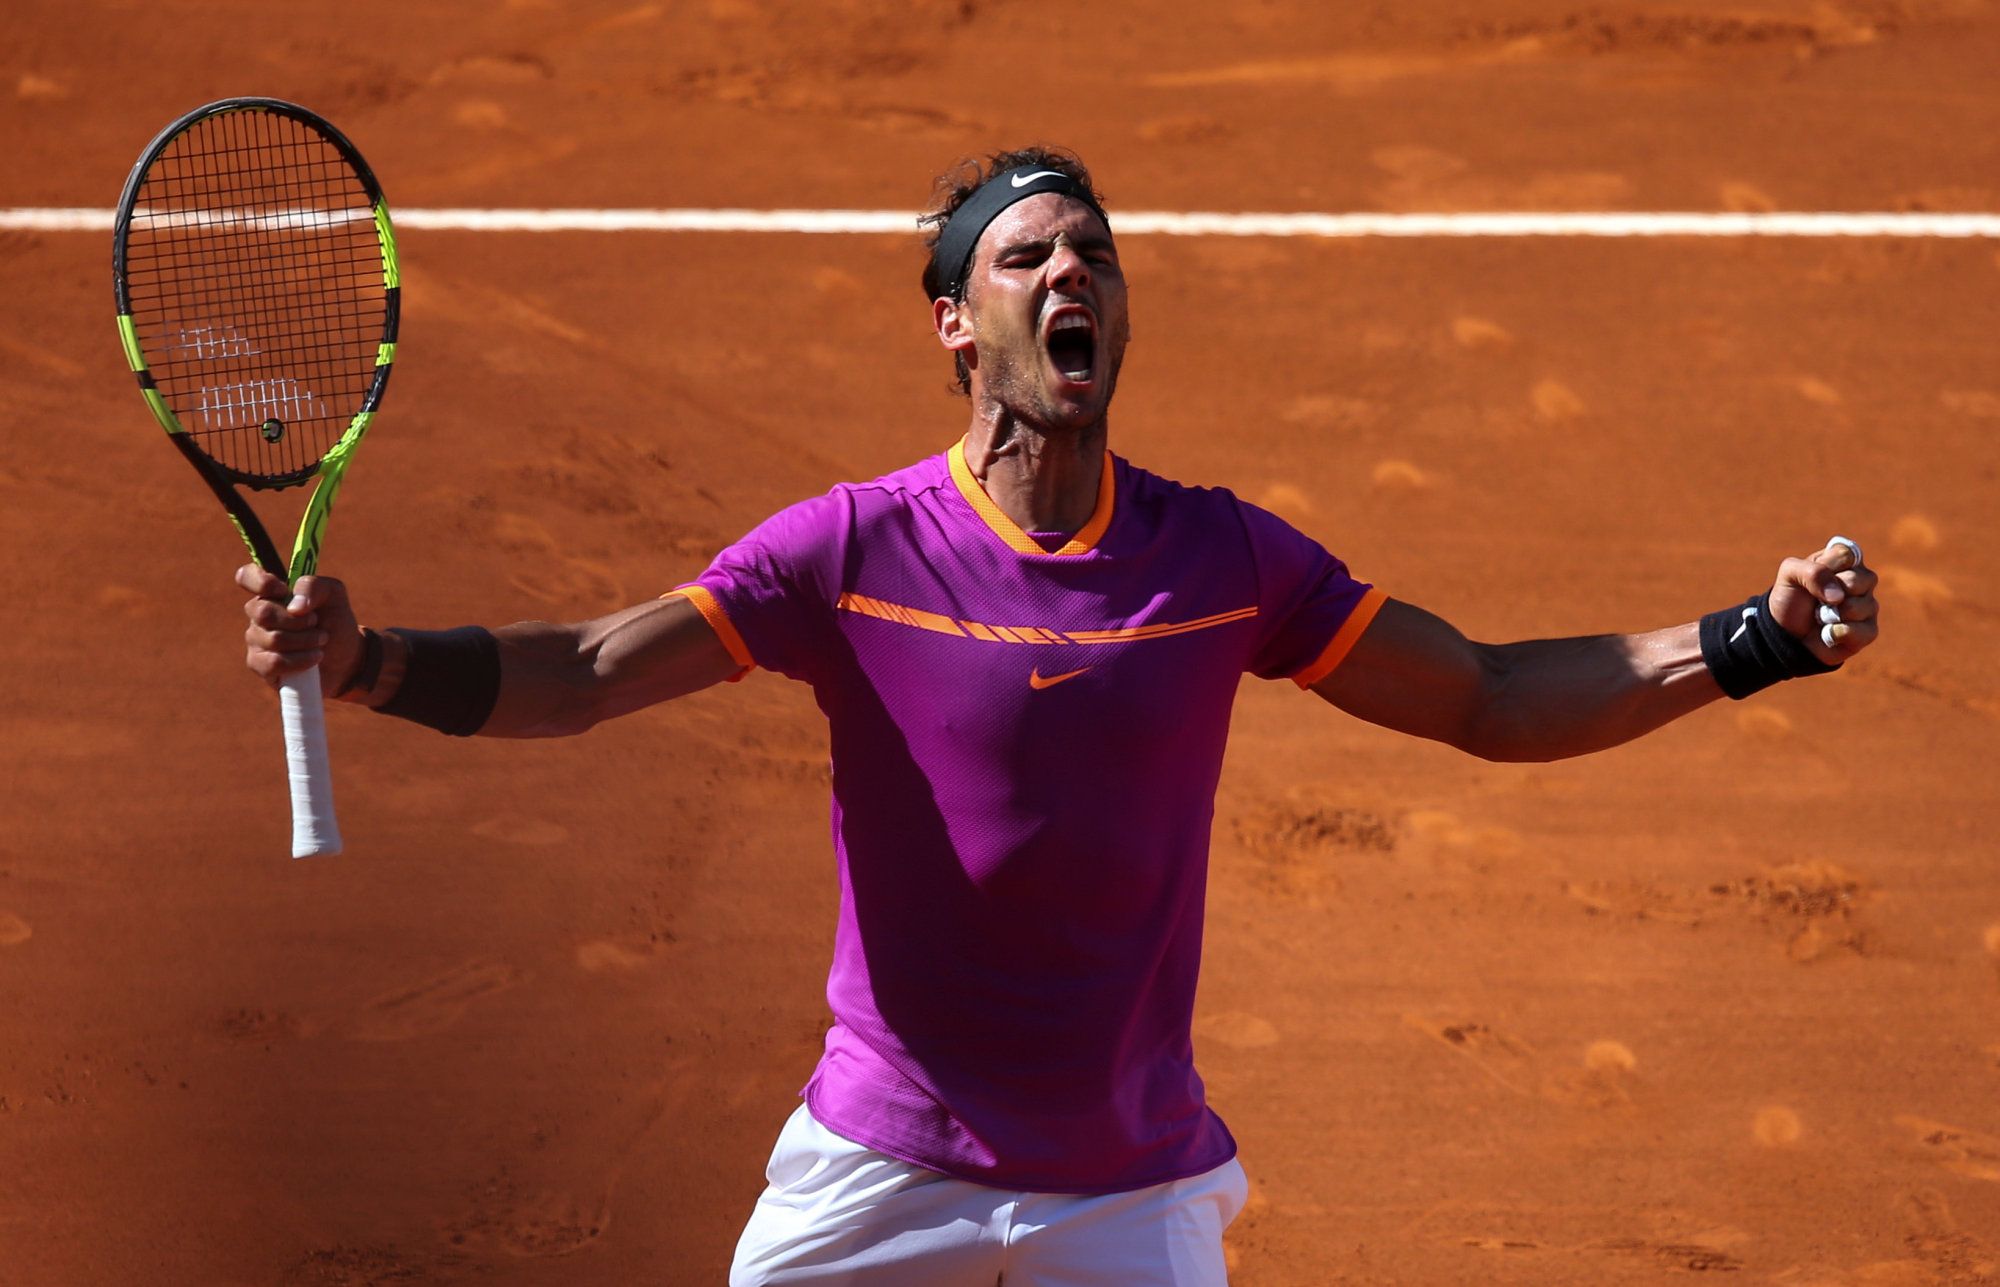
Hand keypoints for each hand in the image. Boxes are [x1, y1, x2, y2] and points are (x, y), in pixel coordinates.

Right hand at [236, 564, 362, 690]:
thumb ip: (314, 586)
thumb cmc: (334, 620)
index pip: (247, 576)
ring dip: (307, 641)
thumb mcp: (334, 595)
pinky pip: (273, 663)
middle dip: (299, 620)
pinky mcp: (260, 665)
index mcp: (272, 591)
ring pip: (274, 639)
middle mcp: (258, 613)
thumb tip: (295, 607)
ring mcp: (256, 639)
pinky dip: (301, 660)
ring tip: (321, 640)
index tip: (284, 591)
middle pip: (263, 613)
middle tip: (317, 622)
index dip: (260, 582)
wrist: (345, 656)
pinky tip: (314, 658)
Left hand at [1767, 538, 1878, 665]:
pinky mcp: (1868, 630)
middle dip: (1831, 593)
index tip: (1812, 577)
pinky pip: (1865, 630)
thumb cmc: (1789, 600)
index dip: (1828, 567)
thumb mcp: (1789, 575)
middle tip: (1818, 600)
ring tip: (1821, 617)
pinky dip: (1838, 633)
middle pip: (1861, 579)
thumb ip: (1812, 572)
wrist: (1784, 634)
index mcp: (1843, 561)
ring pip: (1862, 606)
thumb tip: (1839, 596)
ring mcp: (1867, 605)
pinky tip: (1828, 633)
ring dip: (1833, 615)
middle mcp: (1861, 581)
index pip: (1848, 554)